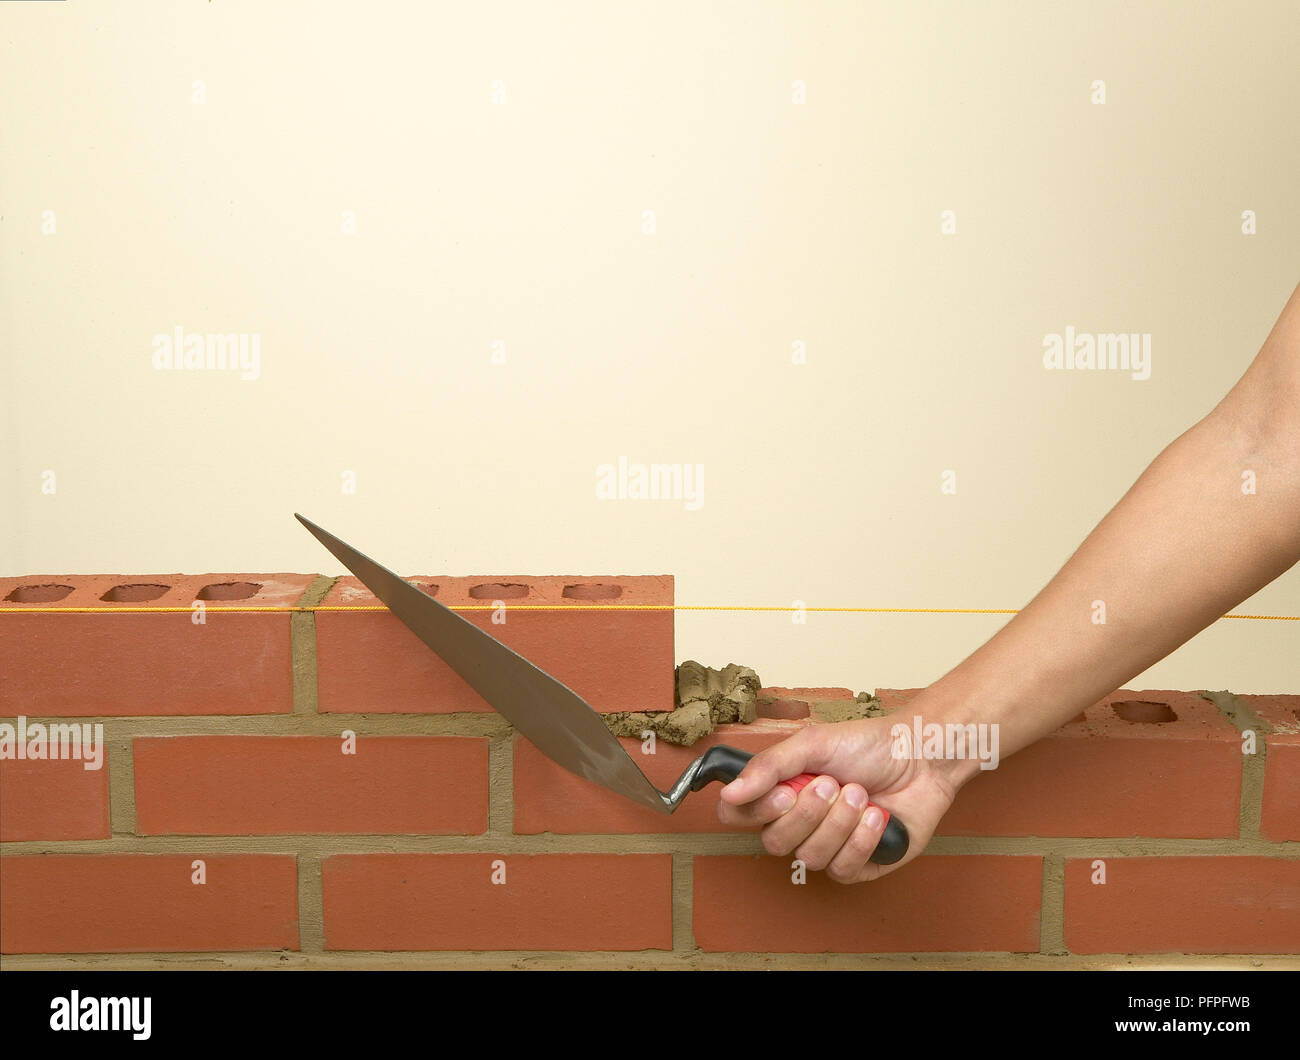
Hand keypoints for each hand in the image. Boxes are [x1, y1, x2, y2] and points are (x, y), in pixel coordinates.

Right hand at [717, 716, 958, 883]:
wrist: (919, 757)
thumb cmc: (866, 746)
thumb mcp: (812, 744)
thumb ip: (768, 767)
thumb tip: (728, 792)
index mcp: (779, 792)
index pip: (738, 815)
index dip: (756, 810)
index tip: (785, 791)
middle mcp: (798, 824)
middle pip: (775, 842)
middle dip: (808, 813)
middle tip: (832, 784)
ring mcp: (827, 846)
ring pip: (810, 857)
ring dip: (839, 823)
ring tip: (860, 794)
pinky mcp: (858, 866)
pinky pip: (842, 869)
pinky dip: (860, 840)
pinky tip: (876, 816)